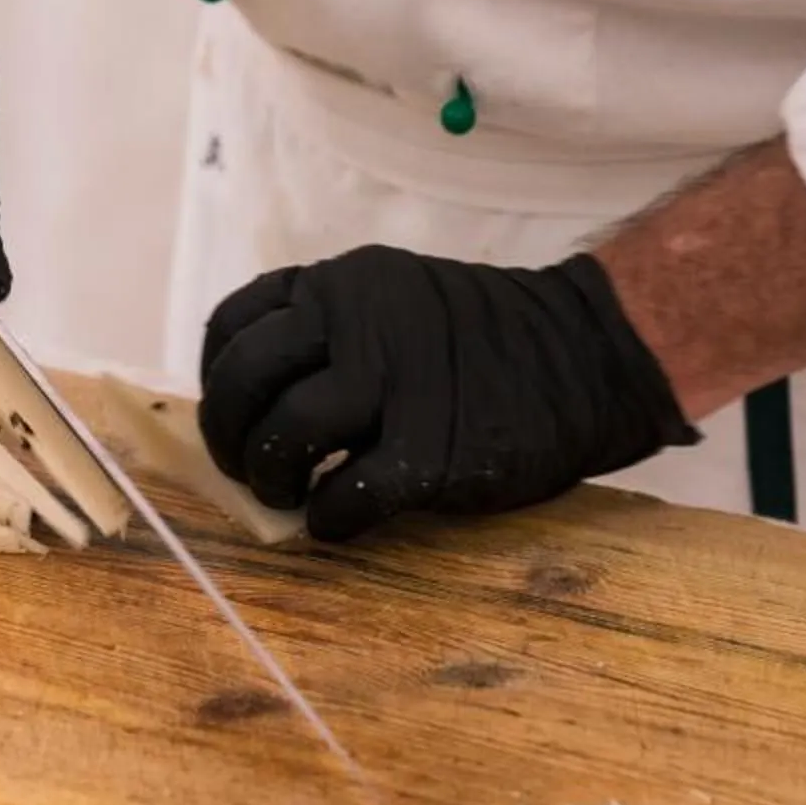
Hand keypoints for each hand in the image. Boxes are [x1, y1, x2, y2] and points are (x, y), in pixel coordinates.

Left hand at [199, 247, 697, 540]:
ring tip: (293, 496)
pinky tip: (340, 521)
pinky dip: (328, 520)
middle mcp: (357, 323)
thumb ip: (329, 335)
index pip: (235, 326)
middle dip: (231, 436)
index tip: (236, 412)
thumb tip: (255, 408)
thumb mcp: (394, 306)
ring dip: (272, 480)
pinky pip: (344, 497)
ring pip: (285, 435)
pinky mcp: (428, 452)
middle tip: (253, 469)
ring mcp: (393, 385)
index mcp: (342, 283)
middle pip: (246, 379)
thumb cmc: (483, 343)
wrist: (587, 358)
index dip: (219, 379)